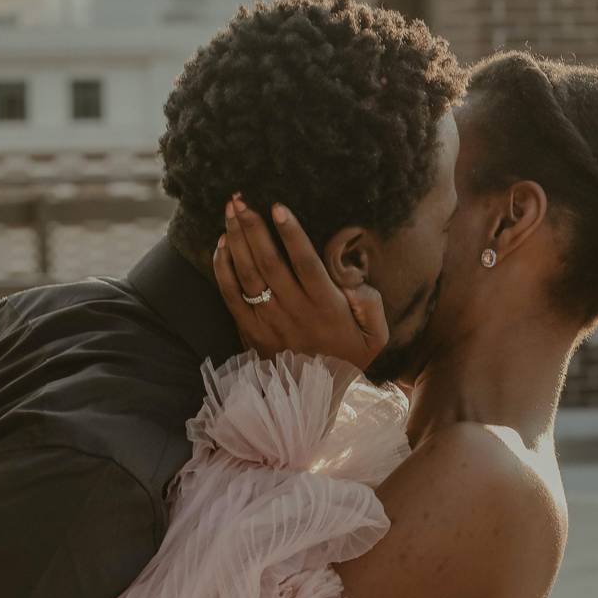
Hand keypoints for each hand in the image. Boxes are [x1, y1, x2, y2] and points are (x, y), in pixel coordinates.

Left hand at [213, 196, 388, 370]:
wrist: (316, 398)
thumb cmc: (348, 357)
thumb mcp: (375, 334)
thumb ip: (369, 301)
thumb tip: (351, 277)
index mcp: (326, 306)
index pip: (305, 262)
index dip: (291, 234)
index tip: (278, 206)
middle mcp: (294, 311)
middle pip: (270, 262)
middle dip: (253, 227)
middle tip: (241, 199)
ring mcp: (268, 321)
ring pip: (248, 274)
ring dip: (237, 240)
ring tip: (230, 211)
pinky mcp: (250, 331)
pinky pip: (231, 296)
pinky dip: (223, 269)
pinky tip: (221, 245)